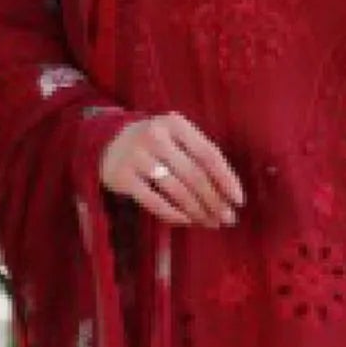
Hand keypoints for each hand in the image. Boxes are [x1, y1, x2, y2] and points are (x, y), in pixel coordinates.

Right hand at [100, 111, 245, 228]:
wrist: (106, 141)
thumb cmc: (154, 142)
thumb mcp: (176, 136)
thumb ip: (199, 155)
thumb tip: (229, 193)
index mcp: (175, 123)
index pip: (208, 154)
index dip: (226, 179)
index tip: (239, 200)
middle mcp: (156, 137)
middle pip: (194, 175)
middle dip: (215, 200)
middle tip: (229, 218)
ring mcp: (137, 157)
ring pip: (177, 191)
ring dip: (198, 211)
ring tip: (211, 223)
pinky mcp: (123, 178)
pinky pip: (155, 202)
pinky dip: (174, 215)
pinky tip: (188, 221)